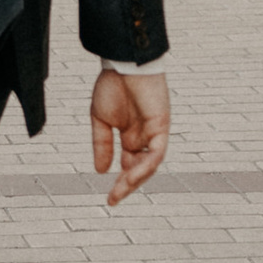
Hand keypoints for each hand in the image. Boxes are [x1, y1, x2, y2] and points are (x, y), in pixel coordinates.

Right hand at [90, 66, 169, 208]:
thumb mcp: (101, 120)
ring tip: (122, 189)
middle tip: (114, 199)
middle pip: (140, 169)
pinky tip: (132, 174)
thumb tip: (100, 170)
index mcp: (131, 136)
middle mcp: (145, 137)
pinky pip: (157, 151)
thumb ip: (102, 144)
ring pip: (150, 164)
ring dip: (137, 179)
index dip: (121, 182)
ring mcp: (154, 132)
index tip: (110, 199)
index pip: (129, 165)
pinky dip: (146, 165)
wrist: (122, 63)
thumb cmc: (112, 85)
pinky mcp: (161, 125)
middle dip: (128, 185)